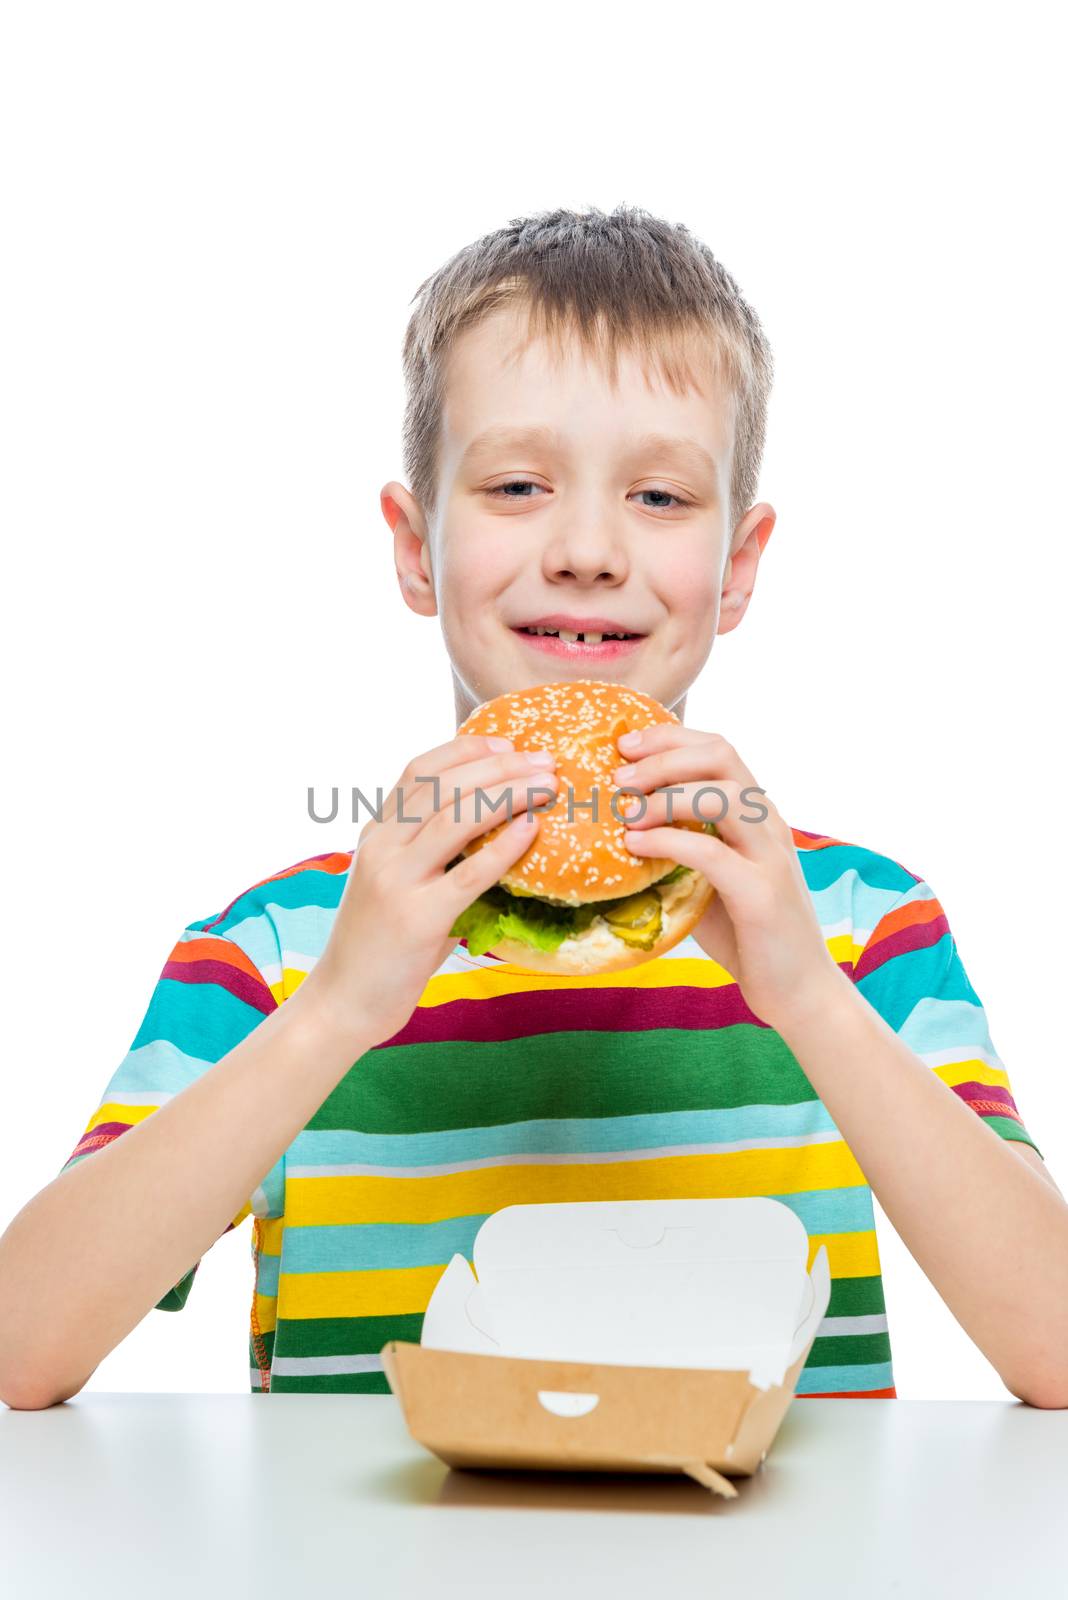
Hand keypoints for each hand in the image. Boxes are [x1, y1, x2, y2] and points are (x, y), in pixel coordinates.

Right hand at [301, 733, 558, 1044]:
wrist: (343, 1002)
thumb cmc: (379, 947)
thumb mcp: (395, 885)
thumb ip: (428, 855)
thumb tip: (491, 830)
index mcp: (376, 835)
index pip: (419, 771)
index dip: (466, 750)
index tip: (508, 744)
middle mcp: (382, 848)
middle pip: (445, 786)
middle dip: (500, 765)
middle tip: (545, 761)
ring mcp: (397, 881)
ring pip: (457, 817)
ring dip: (509, 793)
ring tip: (548, 786)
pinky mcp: (418, 918)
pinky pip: (470, 873)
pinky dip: (505, 846)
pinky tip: (532, 829)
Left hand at [613, 724, 842, 1031]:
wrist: (798, 990)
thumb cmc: (747, 933)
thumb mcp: (709, 878)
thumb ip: (681, 848)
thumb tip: (619, 829)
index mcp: (756, 813)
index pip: (717, 748)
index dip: (668, 737)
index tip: (623, 746)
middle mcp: (767, 824)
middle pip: (720, 756)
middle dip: (662, 756)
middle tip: (618, 777)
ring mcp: (769, 856)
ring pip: (721, 795)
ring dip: (665, 795)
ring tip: (625, 813)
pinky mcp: (762, 894)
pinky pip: (711, 852)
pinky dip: (668, 842)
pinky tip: (636, 848)